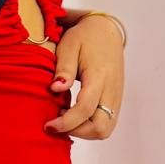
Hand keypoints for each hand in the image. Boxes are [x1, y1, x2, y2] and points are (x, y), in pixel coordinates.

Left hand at [44, 13, 124, 139]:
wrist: (107, 31)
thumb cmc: (84, 37)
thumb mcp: (69, 45)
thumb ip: (64, 68)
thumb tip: (56, 88)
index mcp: (99, 76)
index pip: (85, 109)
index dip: (66, 123)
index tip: (48, 125)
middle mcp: (111, 90)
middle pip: (101, 127)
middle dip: (77, 132)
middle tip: (57, 123)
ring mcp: (116, 97)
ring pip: (106, 129)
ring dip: (84, 131)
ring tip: (64, 118)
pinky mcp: (116, 100)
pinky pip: (107, 122)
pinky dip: (90, 126)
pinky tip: (74, 114)